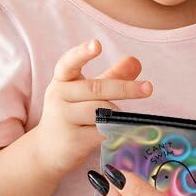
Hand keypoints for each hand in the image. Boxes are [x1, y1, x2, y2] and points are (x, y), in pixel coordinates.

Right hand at [33, 40, 151, 176]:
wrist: (47, 151)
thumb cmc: (72, 114)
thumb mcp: (87, 92)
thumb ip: (112, 76)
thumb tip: (135, 60)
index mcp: (62, 80)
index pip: (69, 63)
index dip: (82, 53)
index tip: (96, 44)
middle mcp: (59, 96)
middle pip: (96, 89)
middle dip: (125, 88)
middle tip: (148, 88)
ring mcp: (63, 119)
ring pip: (100, 112)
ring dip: (116, 115)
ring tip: (117, 120)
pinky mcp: (73, 140)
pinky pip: (103, 132)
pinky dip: (115, 131)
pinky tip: (115, 134)